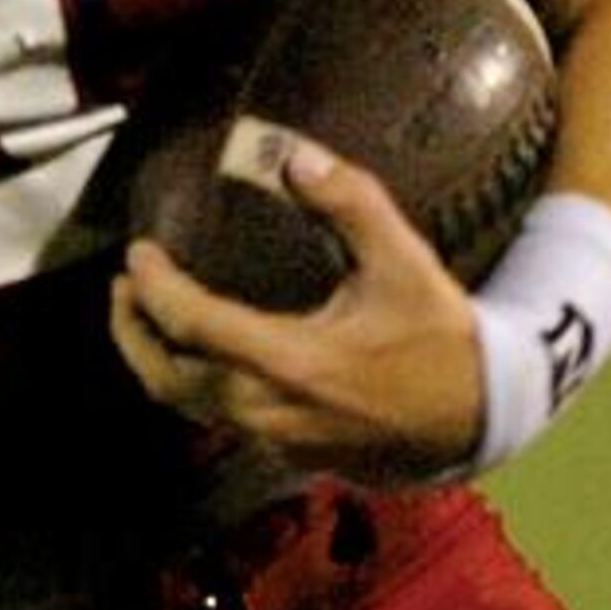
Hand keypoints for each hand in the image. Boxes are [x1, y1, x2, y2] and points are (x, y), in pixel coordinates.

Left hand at [110, 140, 484, 483]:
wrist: (485, 421)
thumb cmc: (441, 340)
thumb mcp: (405, 263)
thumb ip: (351, 204)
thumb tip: (295, 157)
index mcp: (293, 362)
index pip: (193, 324)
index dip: (154, 287)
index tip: (139, 252)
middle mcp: (272, 409)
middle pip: (169, 377)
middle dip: (133, 330)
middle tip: (125, 285)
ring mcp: (277, 438)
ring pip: (188, 404)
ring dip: (155, 359)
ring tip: (144, 312)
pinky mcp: (287, 451)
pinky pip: (217, 417)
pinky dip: (190, 381)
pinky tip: (196, 348)